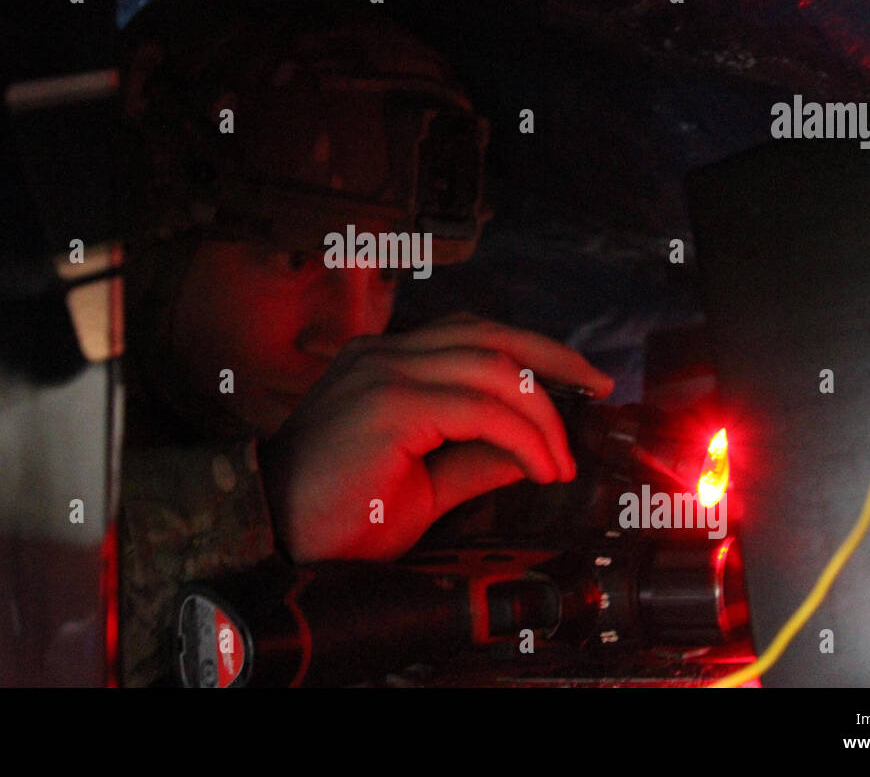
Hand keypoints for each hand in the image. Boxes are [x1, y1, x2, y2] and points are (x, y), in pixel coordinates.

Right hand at [260, 312, 612, 561]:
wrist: (273, 533)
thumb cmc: (335, 513)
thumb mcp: (423, 484)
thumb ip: (475, 459)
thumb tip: (530, 450)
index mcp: (385, 363)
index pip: (473, 336)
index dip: (533, 351)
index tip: (577, 379)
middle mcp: (383, 356)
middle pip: (490, 336)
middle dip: (553, 361)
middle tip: (595, 390)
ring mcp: (383, 374)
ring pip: (491, 366)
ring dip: (540, 412)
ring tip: (560, 457)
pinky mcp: (388, 404)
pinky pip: (478, 408)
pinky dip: (521, 436)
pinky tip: (539, 466)